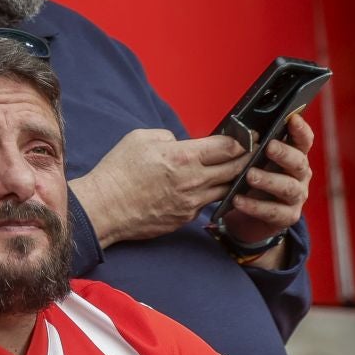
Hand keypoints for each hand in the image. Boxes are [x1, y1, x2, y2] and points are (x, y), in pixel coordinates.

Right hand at [71, 128, 250, 248]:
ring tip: (231, 171)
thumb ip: (168, 137)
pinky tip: (203, 188)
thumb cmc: (118, 172)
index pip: (228, 148)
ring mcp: (192, 203)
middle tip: (250, 153)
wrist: (103, 207)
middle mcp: (194, 181)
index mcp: (184, 157)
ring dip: (231, 179)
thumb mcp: (139, 138)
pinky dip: (208, 195)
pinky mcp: (185, 218)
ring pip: (225, 189)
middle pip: (235, 169)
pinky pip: (205, 204)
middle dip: (246, 159)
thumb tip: (181, 143)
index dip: (242, 141)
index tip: (247, 138)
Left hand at [218, 112, 313, 260]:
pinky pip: (273, 211)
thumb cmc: (249, 181)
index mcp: (293, 157)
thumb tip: (238, 133)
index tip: (293, 119)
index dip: (300, 130)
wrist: (247, 217)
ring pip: (288, 187)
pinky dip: (255, 206)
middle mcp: (299, 175)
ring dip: (269, 180)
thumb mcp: (250, 162)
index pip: (303, 141)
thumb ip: (250, 149)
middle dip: (284, 153)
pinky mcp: (287, 216)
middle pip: (299, 162)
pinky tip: (238, 200)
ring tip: (249, 175)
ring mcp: (296, 196)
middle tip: (268, 147)